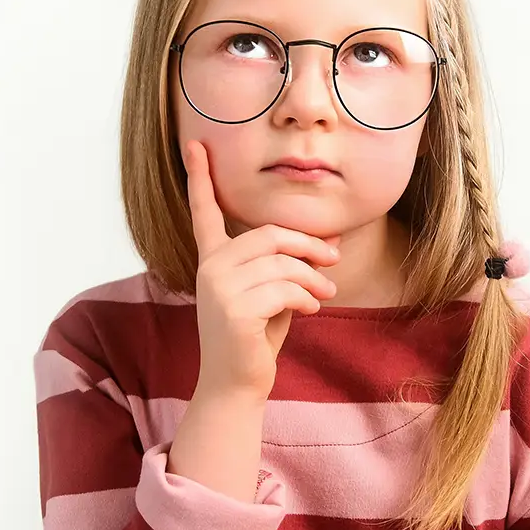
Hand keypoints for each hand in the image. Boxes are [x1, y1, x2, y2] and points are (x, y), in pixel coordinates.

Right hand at [183, 139, 341, 399]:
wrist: (236, 386)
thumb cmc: (256, 337)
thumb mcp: (274, 292)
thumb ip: (290, 262)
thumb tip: (331, 234)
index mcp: (213, 259)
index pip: (204, 212)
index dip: (199, 177)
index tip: (194, 144)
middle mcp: (210, 268)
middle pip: (269, 234)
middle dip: (308, 244)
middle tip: (334, 256)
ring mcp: (218, 288)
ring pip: (282, 263)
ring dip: (314, 278)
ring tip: (326, 293)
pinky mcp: (234, 310)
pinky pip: (285, 288)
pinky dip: (307, 297)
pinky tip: (310, 309)